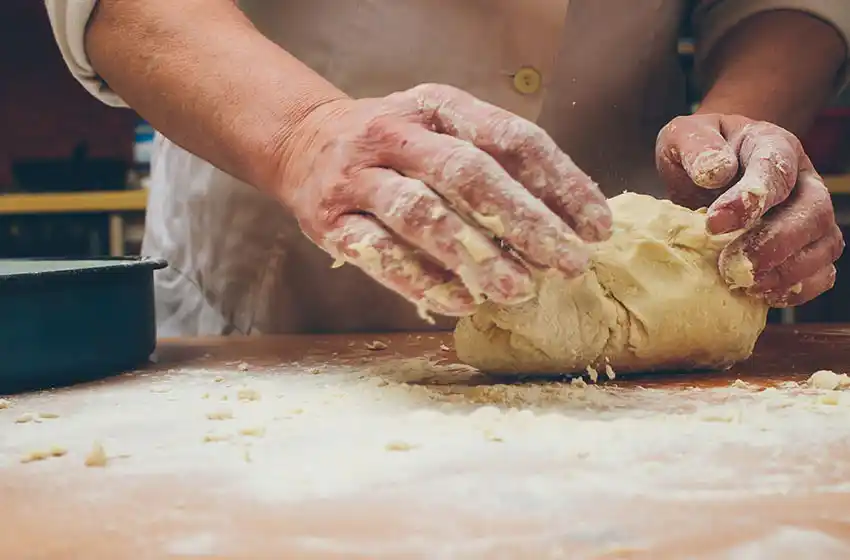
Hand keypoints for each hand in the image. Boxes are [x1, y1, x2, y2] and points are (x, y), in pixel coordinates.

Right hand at [275, 83, 611, 316]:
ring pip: (420, 213)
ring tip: (518, 289)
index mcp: (437, 104)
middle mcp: (395, 133)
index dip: (560, 182)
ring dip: (474, 253)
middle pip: (468, 174)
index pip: (510, 137)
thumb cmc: (395, 146)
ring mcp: (357, 177)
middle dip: (524, 221)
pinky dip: (421, 280)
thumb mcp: (443, 130)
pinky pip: (378, 254)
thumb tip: (567, 221)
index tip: (595, 227)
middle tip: (568, 263)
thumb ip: (496, 162)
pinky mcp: (330, 221)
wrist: (304, 144)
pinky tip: (461, 301)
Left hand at [657, 113, 843, 306]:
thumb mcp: (683, 136)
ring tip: (744, 283)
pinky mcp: (808, 248)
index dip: (750, 199)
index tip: (714, 224)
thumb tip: (715, 172)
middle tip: (732, 266)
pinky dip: (797, 289)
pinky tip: (760, 294)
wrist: (705, 172)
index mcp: (773, 145)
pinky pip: (821, 273)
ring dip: (788, 272)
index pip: (776, 169)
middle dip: (775, 243)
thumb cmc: (697, 153)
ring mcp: (811, 216)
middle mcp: (803, 180)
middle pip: (813, 212)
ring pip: (824, 246)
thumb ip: (696, 147)